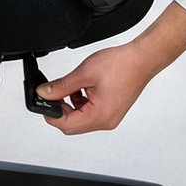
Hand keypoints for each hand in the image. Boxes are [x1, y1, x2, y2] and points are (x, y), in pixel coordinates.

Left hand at [35, 2, 185, 134]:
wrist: (142, 59)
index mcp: (99, 116)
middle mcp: (106, 121)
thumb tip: (44, 93)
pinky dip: (81, 102)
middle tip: (54, 92)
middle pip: (72, 125)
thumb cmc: (121, 65)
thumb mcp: (84, 73)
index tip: (44, 99)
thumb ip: (61, 86)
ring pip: (80, 118)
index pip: (66, 125)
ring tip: (73, 85)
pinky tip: (82, 87)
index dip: (51, 113)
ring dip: (70, 104)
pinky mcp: (111, 110)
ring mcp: (109, 117)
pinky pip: (90, 112)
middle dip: (60, 109)